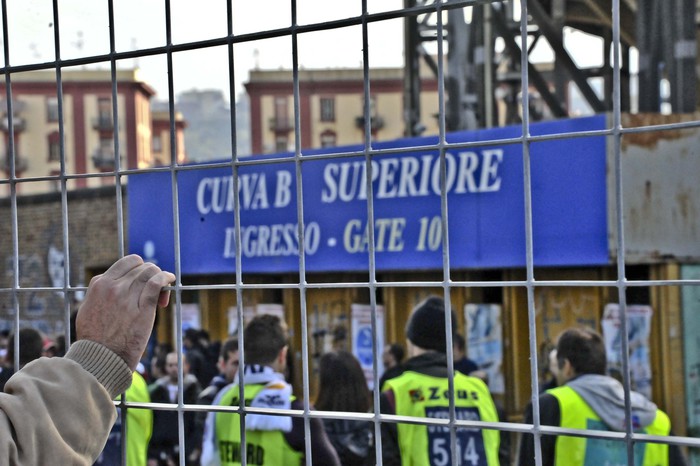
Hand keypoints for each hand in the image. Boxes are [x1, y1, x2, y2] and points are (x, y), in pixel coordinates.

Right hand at [75, 254, 175, 369]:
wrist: (101, 358)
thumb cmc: (94, 338)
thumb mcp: (88, 308)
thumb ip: (100, 294)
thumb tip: (110, 285)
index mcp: (100, 285)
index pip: (126, 263)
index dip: (138, 269)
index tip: (141, 282)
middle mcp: (114, 287)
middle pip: (140, 267)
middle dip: (150, 274)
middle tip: (154, 290)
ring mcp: (128, 296)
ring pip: (149, 272)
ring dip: (160, 276)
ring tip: (163, 289)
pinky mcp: (143, 308)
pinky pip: (156, 283)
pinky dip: (165, 277)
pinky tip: (170, 279)